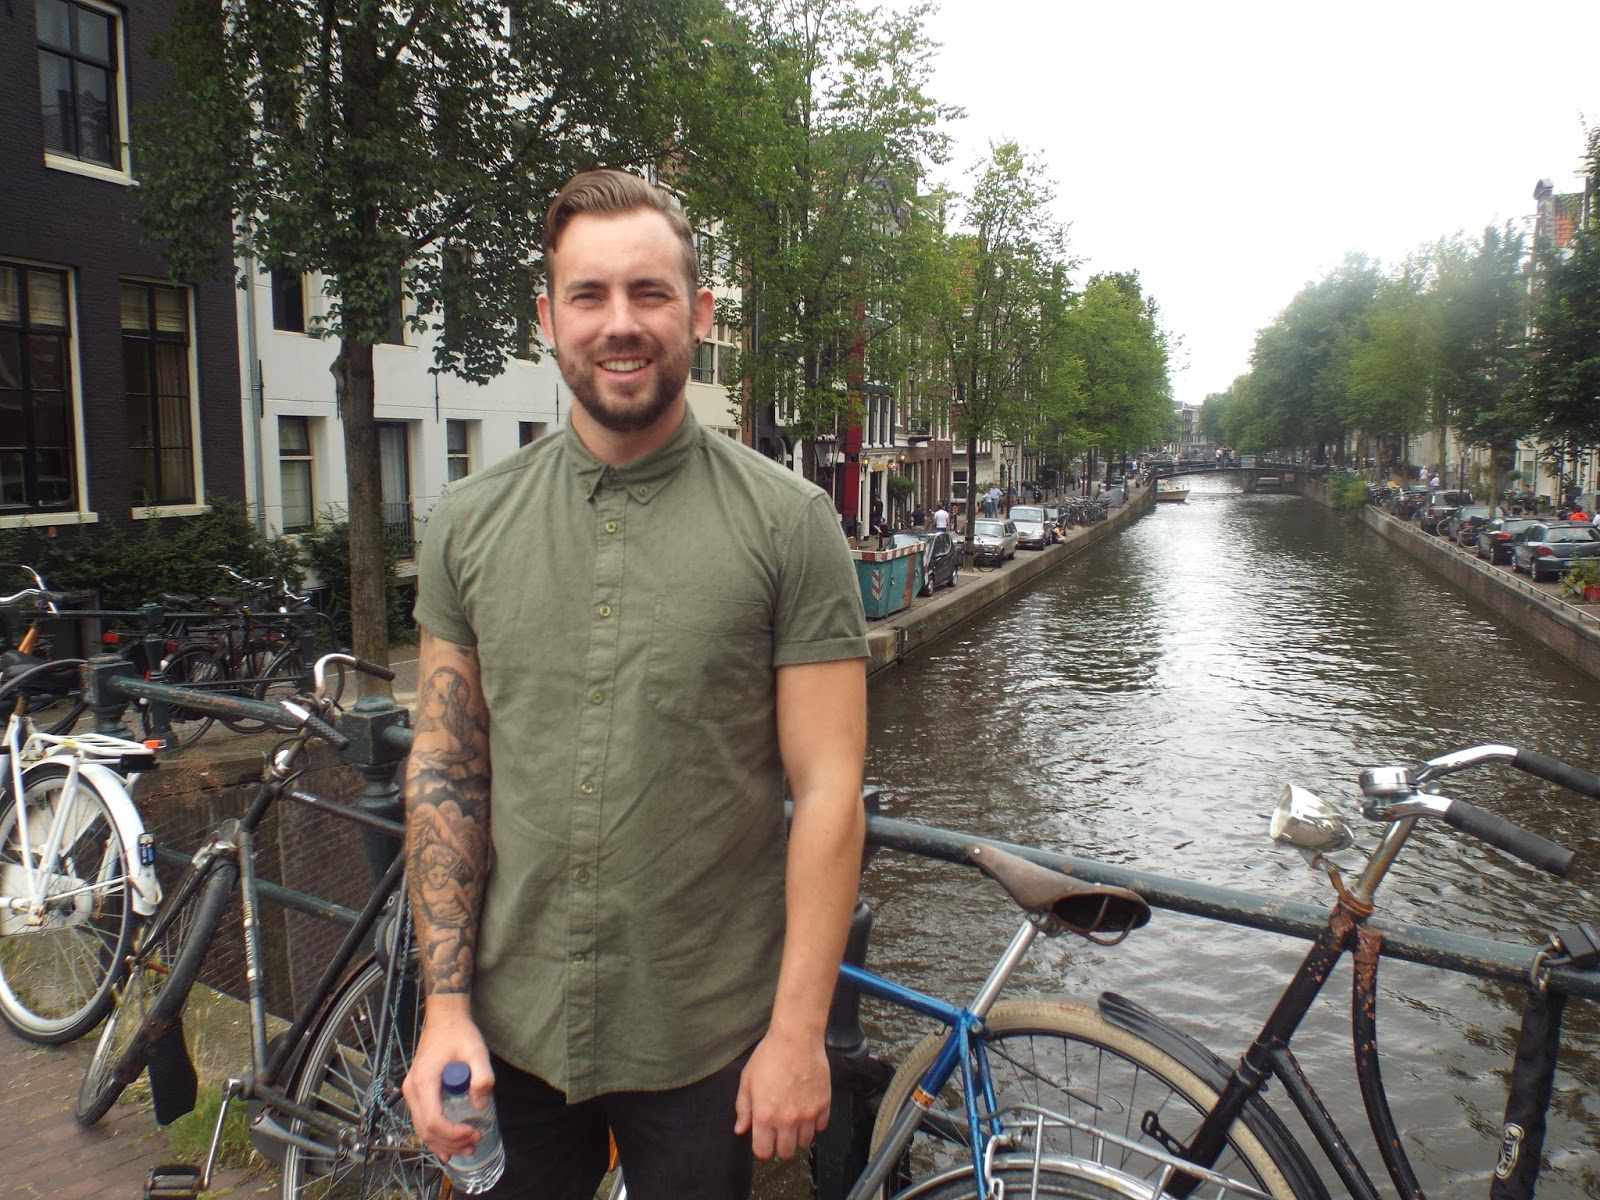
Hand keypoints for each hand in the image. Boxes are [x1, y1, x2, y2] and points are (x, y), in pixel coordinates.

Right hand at [401, 996, 495, 1161]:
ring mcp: (411, 1092)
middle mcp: (412, 1090)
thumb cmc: (459, 1033)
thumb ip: (482, 1077)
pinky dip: (434, 1137)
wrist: (444, 1018)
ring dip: (442, 1143)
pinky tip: (447, 1148)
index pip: (434, 1120)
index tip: (474, 1132)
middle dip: (450, 1143)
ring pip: (422, 1129)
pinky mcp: (417, 1092)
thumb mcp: (477, 1051)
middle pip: (426, 1130)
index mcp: (424, 1082)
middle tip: (474, 1144)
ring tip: (466, 1148)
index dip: (453, 1133)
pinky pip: (422, 1121)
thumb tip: (480, 1105)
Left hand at [733, 1029, 830, 1159]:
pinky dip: (815, 1124)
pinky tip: (808, 1111)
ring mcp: (808, 1114)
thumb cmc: (769, 1056)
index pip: (764, 1151)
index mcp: (765, 1116)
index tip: (764, 1140)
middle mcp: (787, 1120)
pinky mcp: (824, 1105)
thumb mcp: (747, 1080)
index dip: (762, 1148)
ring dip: (798, 1136)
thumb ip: (743, 1108)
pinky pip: (821, 1127)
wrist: (796, 1039)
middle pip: (786, 1152)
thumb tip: (741, 1129)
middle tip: (779, 1131)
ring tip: (794, 1122)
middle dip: (780, 1145)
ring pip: (805, 1143)